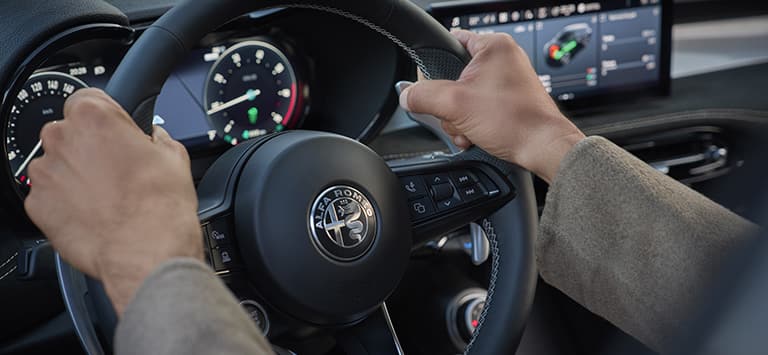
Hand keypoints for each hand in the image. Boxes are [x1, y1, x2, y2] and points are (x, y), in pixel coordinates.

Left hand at [24, 89, 202, 314]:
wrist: (146, 252)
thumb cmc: (160, 206)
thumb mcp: (175, 157)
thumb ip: (158, 138)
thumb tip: (155, 138)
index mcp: (94, 117)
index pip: (88, 98)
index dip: (107, 118)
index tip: (117, 133)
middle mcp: (61, 139)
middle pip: (69, 132)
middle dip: (89, 147)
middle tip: (117, 169)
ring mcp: (45, 173)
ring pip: (57, 165)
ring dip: (76, 175)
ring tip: (106, 197)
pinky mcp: (37, 205)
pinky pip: (48, 196)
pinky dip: (65, 203)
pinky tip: (94, 214)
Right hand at [399, 30, 584, 182]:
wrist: (542, 147)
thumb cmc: (514, 121)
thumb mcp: (455, 105)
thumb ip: (423, 96)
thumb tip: (407, 95)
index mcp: (493, 46)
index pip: (450, 41)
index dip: (435, 65)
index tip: (429, 83)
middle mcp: (503, 58)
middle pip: (454, 75)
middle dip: (449, 104)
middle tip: (455, 115)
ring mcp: (508, 80)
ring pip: (465, 96)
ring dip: (459, 118)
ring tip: (469, 129)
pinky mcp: (511, 100)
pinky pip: (480, 107)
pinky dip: (473, 123)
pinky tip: (476, 134)